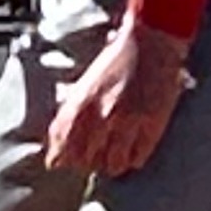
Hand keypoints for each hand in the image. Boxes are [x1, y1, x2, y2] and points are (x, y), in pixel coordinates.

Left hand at [44, 14, 191, 177]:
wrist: (151, 45)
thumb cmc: (117, 61)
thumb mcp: (85, 83)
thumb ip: (71, 110)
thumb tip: (59, 139)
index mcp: (81, 103)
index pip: (61, 145)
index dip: (60, 157)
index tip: (62, 162)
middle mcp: (101, 116)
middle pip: (85, 161)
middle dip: (86, 161)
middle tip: (92, 156)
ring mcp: (128, 123)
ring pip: (112, 165)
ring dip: (111, 164)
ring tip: (114, 155)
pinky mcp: (151, 126)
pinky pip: (137, 158)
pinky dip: (133, 159)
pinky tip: (132, 150)